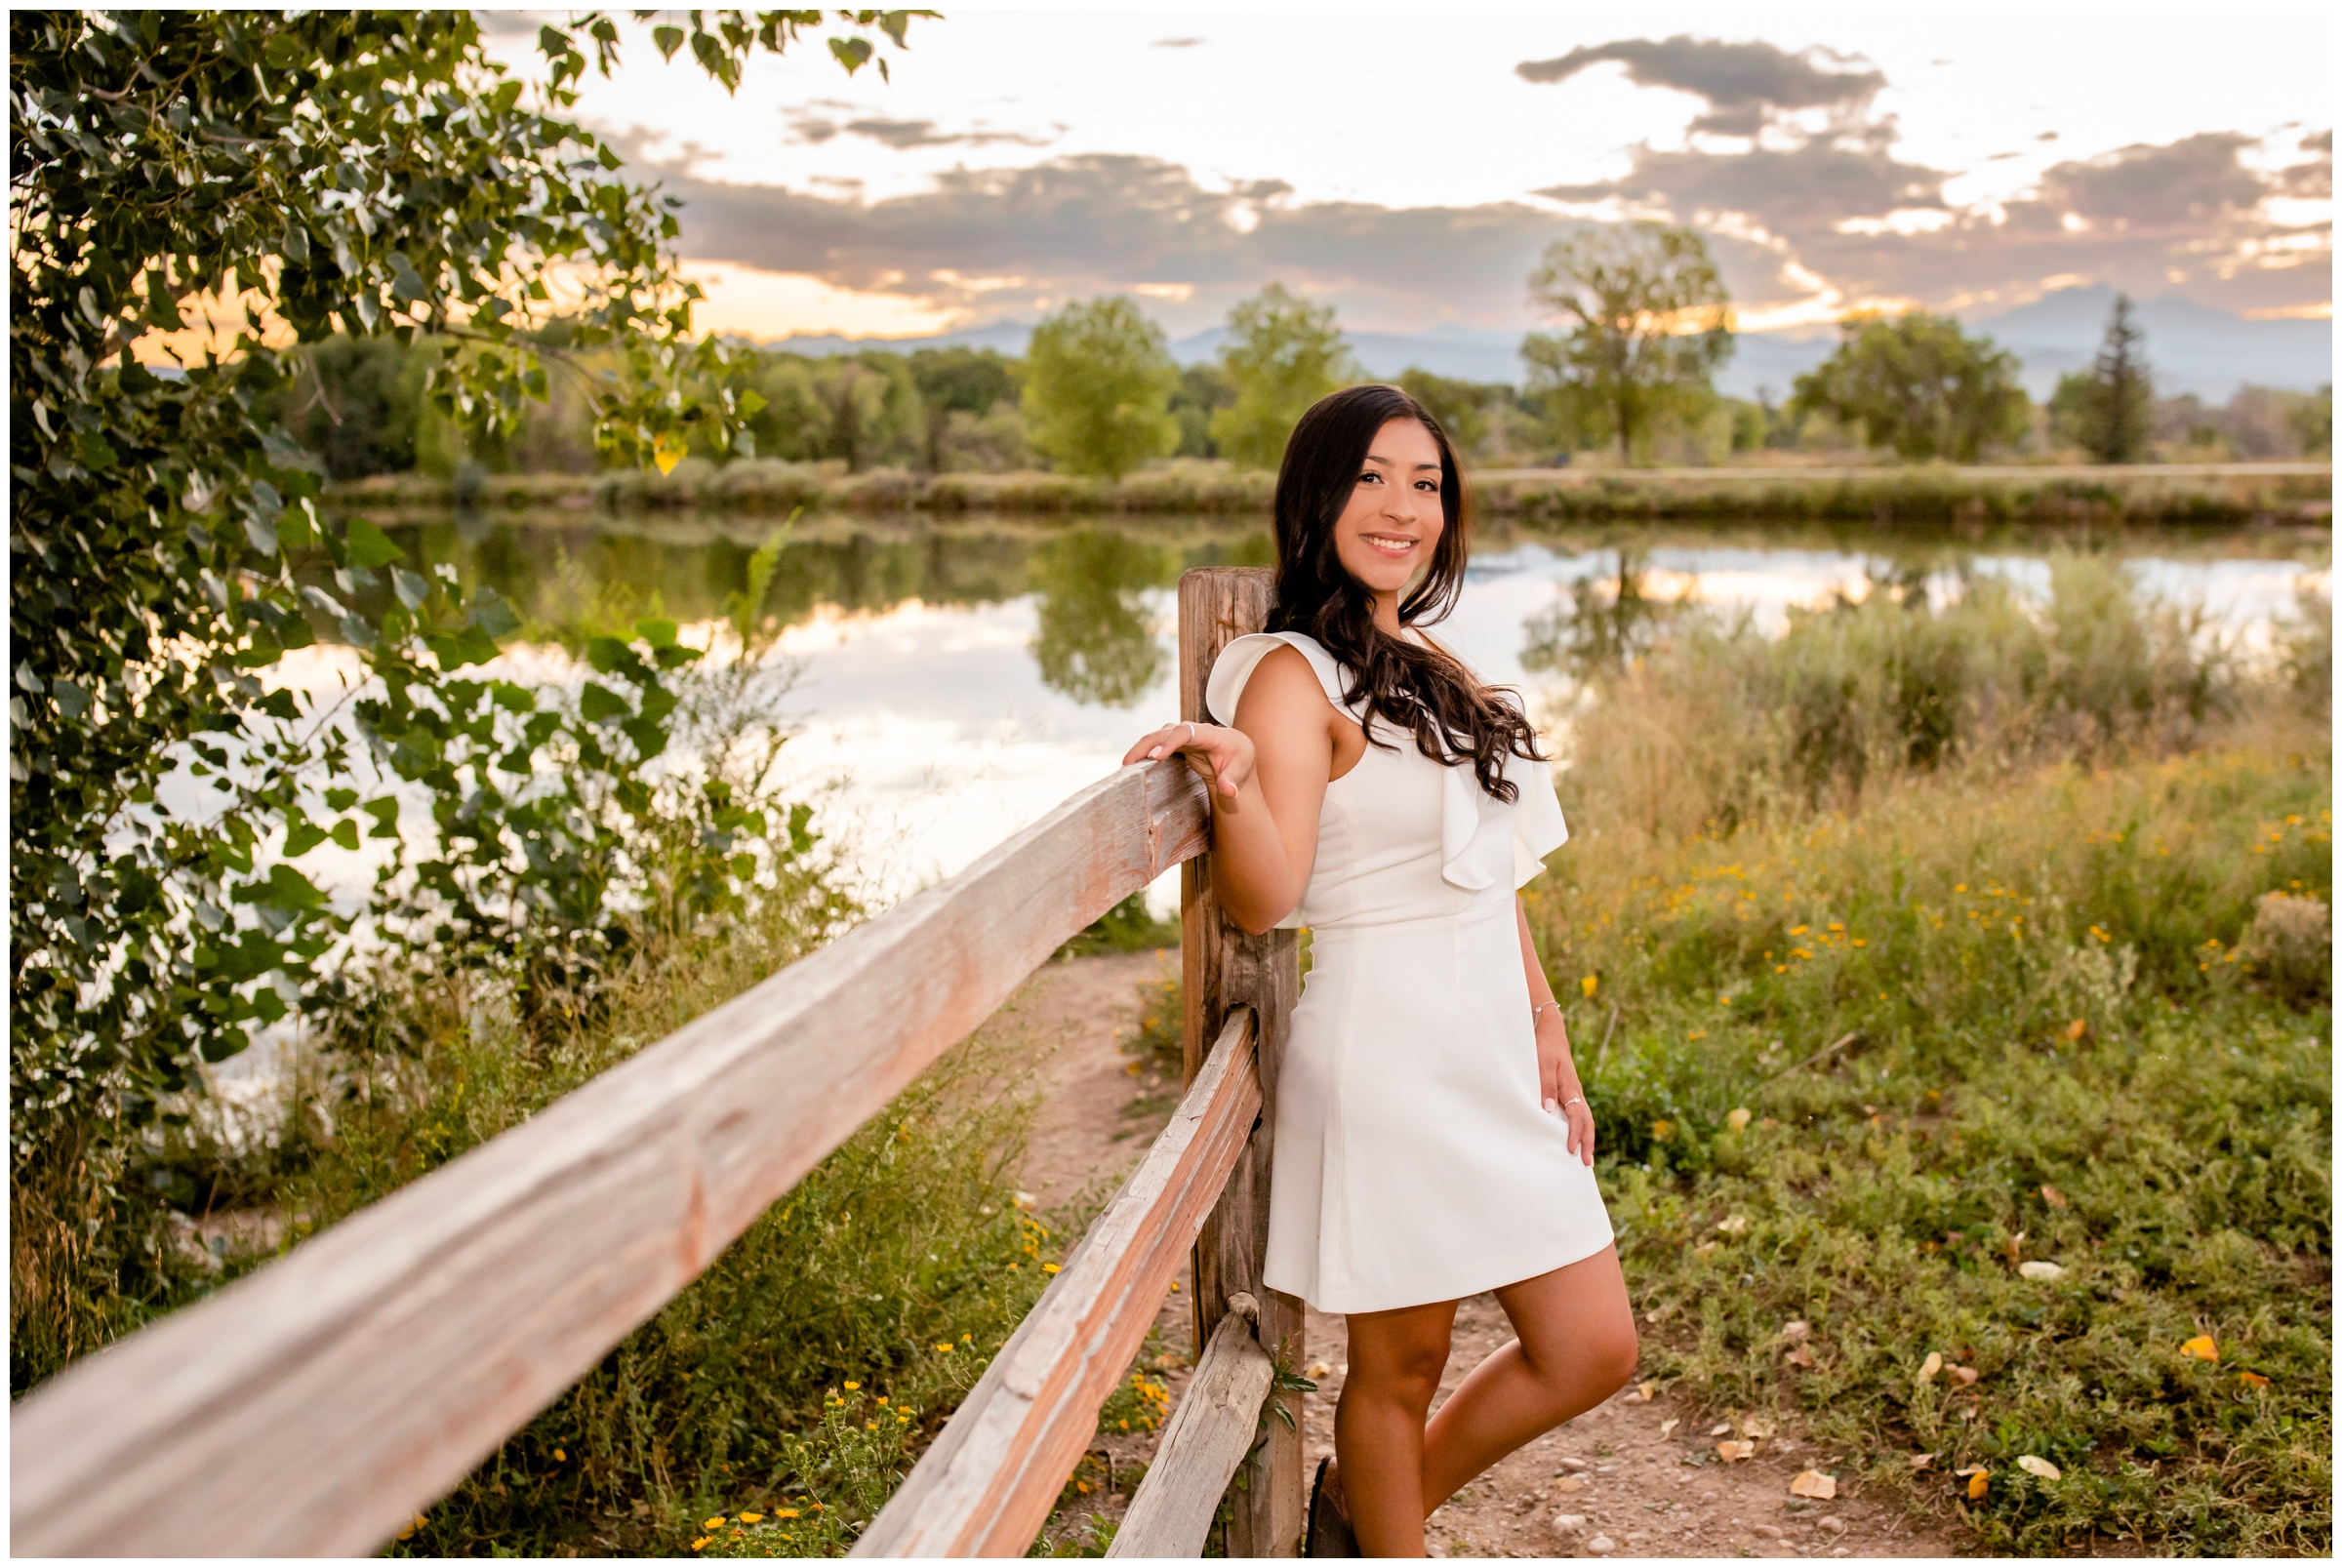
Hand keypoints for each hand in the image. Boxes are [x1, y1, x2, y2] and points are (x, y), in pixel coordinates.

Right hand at [1122, 720, 1255, 802]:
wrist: (1234, 750)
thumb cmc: (1238, 758)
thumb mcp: (1241, 769)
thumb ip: (1233, 780)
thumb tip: (1229, 792)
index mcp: (1209, 734)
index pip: (1186, 733)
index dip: (1169, 742)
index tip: (1155, 756)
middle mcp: (1191, 730)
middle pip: (1164, 732)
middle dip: (1145, 746)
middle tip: (1128, 765)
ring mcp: (1180, 735)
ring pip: (1155, 736)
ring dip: (1139, 749)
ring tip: (1124, 768)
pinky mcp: (1172, 742)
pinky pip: (1154, 744)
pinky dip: (1141, 753)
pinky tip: (1129, 767)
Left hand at [1536, 1011, 1594, 1165]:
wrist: (1550, 1031)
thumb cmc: (1544, 1047)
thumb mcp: (1542, 1064)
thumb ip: (1545, 1086)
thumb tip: (1548, 1110)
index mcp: (1570, 1087)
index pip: (1577, 1116)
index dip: (1575, 1134)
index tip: (1571, 1149)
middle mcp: (1575, 1092)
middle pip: (1587, 1121)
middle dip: (1587, 1143)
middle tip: (1586, 1164)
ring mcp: (1574, 1093)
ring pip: (1585, 1119)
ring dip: (1586, 1138)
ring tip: (1586, 1158)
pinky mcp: (1569, 1092)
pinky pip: (1579, 1114)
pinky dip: (1581, 1129)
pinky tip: (1576, 1139)